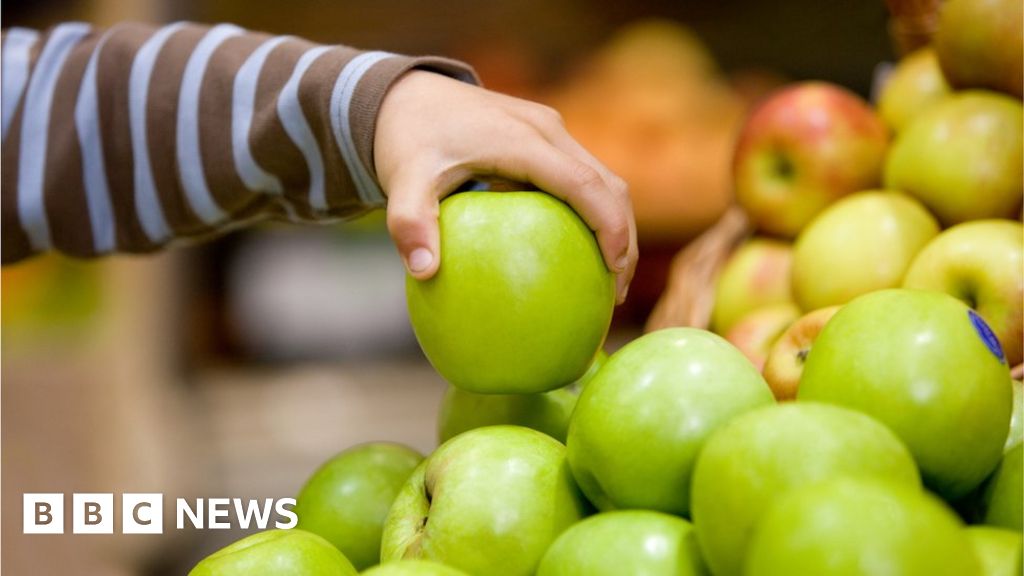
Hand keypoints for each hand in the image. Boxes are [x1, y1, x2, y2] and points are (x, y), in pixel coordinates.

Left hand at [374, 70, 637, 303]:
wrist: (404, 95)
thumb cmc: (406, 138)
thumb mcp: (401, 179)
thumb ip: (409, 223)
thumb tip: (423, 272)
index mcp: (524, 140)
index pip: (585, 184)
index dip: (609, 227)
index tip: (614, 271)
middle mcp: (547, 130)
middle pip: (609, 184)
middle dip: (623, 237)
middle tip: (615, 293)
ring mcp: (550, 131)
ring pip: (603, 180)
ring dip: (614, 226)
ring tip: (608, 281)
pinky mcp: (545, 138)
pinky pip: (582, 178)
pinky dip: (593, 214)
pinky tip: (578, 255)